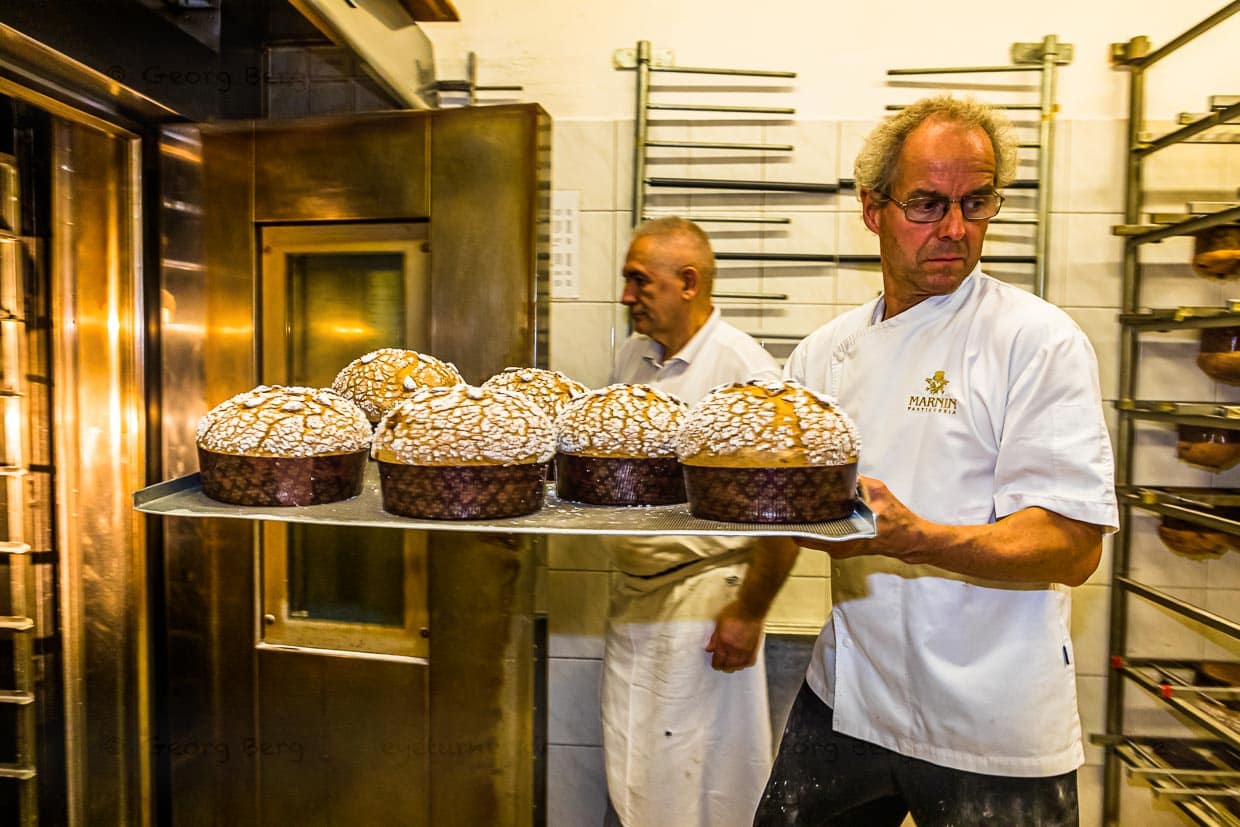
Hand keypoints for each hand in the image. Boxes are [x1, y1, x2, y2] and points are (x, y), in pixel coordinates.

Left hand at [705, 600, 762, 671]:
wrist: (751, 609)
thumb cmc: (734, 612)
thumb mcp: (719, 623)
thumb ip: (714, 638)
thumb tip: (709, 649)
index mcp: (724, 643)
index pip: (718, 661)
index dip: (716, 664)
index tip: (715, 664)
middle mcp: (735, 649)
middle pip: (728, 666)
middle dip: (724, 667)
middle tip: (722, 665)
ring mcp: (746, 650)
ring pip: (739, 666)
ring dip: (734, 667)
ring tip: (731, 665)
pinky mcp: (754, 648)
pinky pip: (749, 662)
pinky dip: (745, 664)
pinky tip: (742, 662)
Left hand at [796, 476, 923, 562]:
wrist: (908, 539)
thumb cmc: (896, 519)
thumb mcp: (878, 492)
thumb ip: (858, 482)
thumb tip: (841, 470)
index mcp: (842, 538)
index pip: (805, 536)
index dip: (793, 523)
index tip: (785, 509)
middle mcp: (837, 547)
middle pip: (805, 536)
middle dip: (797, 519)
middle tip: (789, 502)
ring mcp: (839, 548)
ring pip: (813, 536)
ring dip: (807, 522)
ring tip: (799, 504)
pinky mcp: (843, 546)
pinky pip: (823, 536)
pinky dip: (818, 525)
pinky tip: (816, 510)